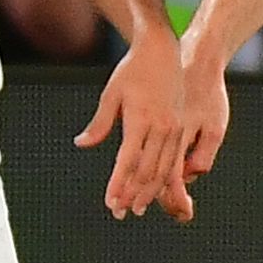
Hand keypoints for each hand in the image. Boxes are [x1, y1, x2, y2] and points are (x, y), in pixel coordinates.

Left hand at [88, 31, 228, 221]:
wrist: (161, 50)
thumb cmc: (132, 71)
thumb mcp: (111, 94)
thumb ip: (99, 123)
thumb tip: (82, 143)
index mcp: (141, 120)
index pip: (128, 161)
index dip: (118, 185)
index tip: (110, 202)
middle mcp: (161, 127)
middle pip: (148, 171)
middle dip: (133, 195)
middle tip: (120, 212)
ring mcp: (174, 127)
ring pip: (163, 169)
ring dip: (149, 191)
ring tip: (135, 207)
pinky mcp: (181, 127)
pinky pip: (173, 159)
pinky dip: (162, 178)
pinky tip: (153, 188)